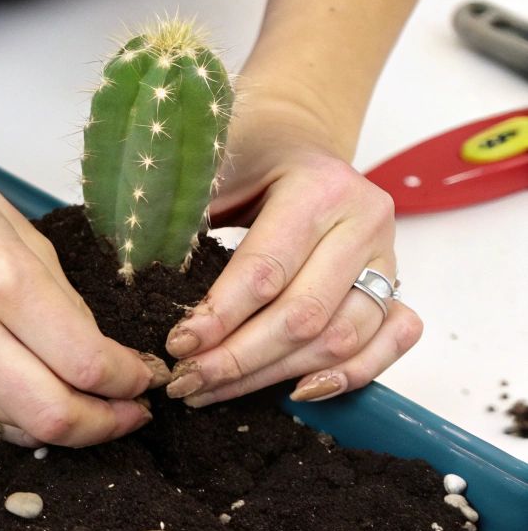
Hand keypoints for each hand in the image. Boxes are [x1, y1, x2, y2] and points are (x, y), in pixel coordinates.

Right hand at [0, 129, 166, 446]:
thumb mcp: (7, 219)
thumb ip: (53, 289)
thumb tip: (93, 344)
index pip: (85, 362)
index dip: (130, 380)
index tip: (145, 372)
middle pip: (53, 416)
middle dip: (106, 424)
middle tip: (132, 411)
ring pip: (14, 427)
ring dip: (63, 426)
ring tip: (92, 407)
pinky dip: (16, 417)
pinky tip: (37, 397)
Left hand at [163, 101, 421, 405]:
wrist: (295, 138)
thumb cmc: (246, 154)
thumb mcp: (210, 164)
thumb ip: (183, 211)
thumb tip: (137, 271)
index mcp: (318, 188)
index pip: (265, 270)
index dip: (219, 317)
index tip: (177, 346)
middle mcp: (363, 223)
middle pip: (303, 315)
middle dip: (239, 360)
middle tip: (186, 382)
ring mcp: (386, 256)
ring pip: (341, 339)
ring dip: (275, 376)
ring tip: (216, 391)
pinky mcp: (393, 283)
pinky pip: (392, 339)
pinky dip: (352, 374)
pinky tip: (296, 392)